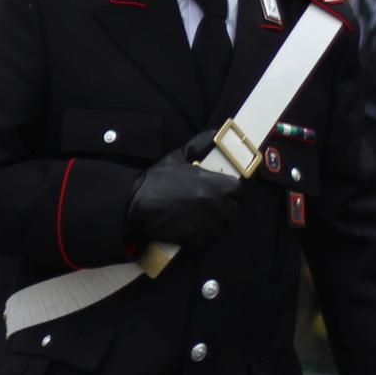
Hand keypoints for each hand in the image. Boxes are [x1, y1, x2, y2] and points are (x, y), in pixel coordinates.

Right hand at [125, 143, 239, 249]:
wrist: (137, 208)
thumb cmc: (156, 182)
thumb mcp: (175, 159)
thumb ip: (196, 146)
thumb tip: (211, 133)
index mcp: (216, 184)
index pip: (238, 191)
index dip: (231, 192)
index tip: (222, 193)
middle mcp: (218, 205)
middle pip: (233, 211)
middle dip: (224, 209)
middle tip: (208, 207)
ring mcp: (209, 224)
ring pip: (222, 228)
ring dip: (214, 225)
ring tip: (199, 220)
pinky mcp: (199, 240)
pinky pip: (207, 241)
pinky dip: (200, 238)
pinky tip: (189, 231)